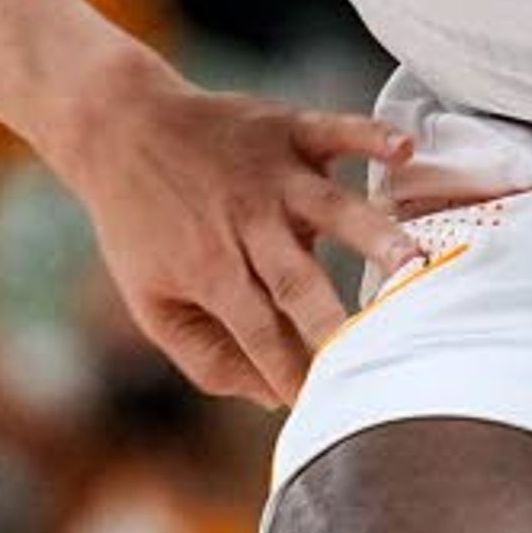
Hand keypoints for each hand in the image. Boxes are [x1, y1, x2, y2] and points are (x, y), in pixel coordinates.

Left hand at [51, 56, 420, 408]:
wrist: (118, 127)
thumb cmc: (139, 224)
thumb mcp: (151, 302)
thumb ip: (207, 357)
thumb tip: (273, 398)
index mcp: (211, 271)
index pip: (262, 334)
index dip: (294, 372)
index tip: (333, 405)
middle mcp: (247, 224)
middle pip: (298, 281)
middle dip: (336, 321)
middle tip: (383, 352)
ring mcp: (272, 175)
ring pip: (330, 208)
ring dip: (372, 234)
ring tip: (413, 262)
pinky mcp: (286, 129)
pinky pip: (334, 131)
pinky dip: (370, 135)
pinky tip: (405, 149)